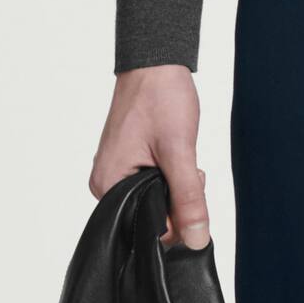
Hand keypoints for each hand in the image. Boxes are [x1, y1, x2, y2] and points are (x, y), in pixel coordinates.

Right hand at [90, 64, 211, 242]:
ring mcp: (116, 170)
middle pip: (150, 215)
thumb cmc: (159, 98)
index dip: (175, 222)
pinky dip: (170, 174)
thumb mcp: (179, 152)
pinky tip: (176, 155)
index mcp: (108, 185)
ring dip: (176, 185)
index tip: (191, 195)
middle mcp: (106, 182)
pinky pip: (152, 183)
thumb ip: (188, 198)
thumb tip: (197, 240)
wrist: (155, 62)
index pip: (143, 229)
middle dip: (177, 200)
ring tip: (181, 156)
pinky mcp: (127, 161)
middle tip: (187, 168)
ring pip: (155, 198)